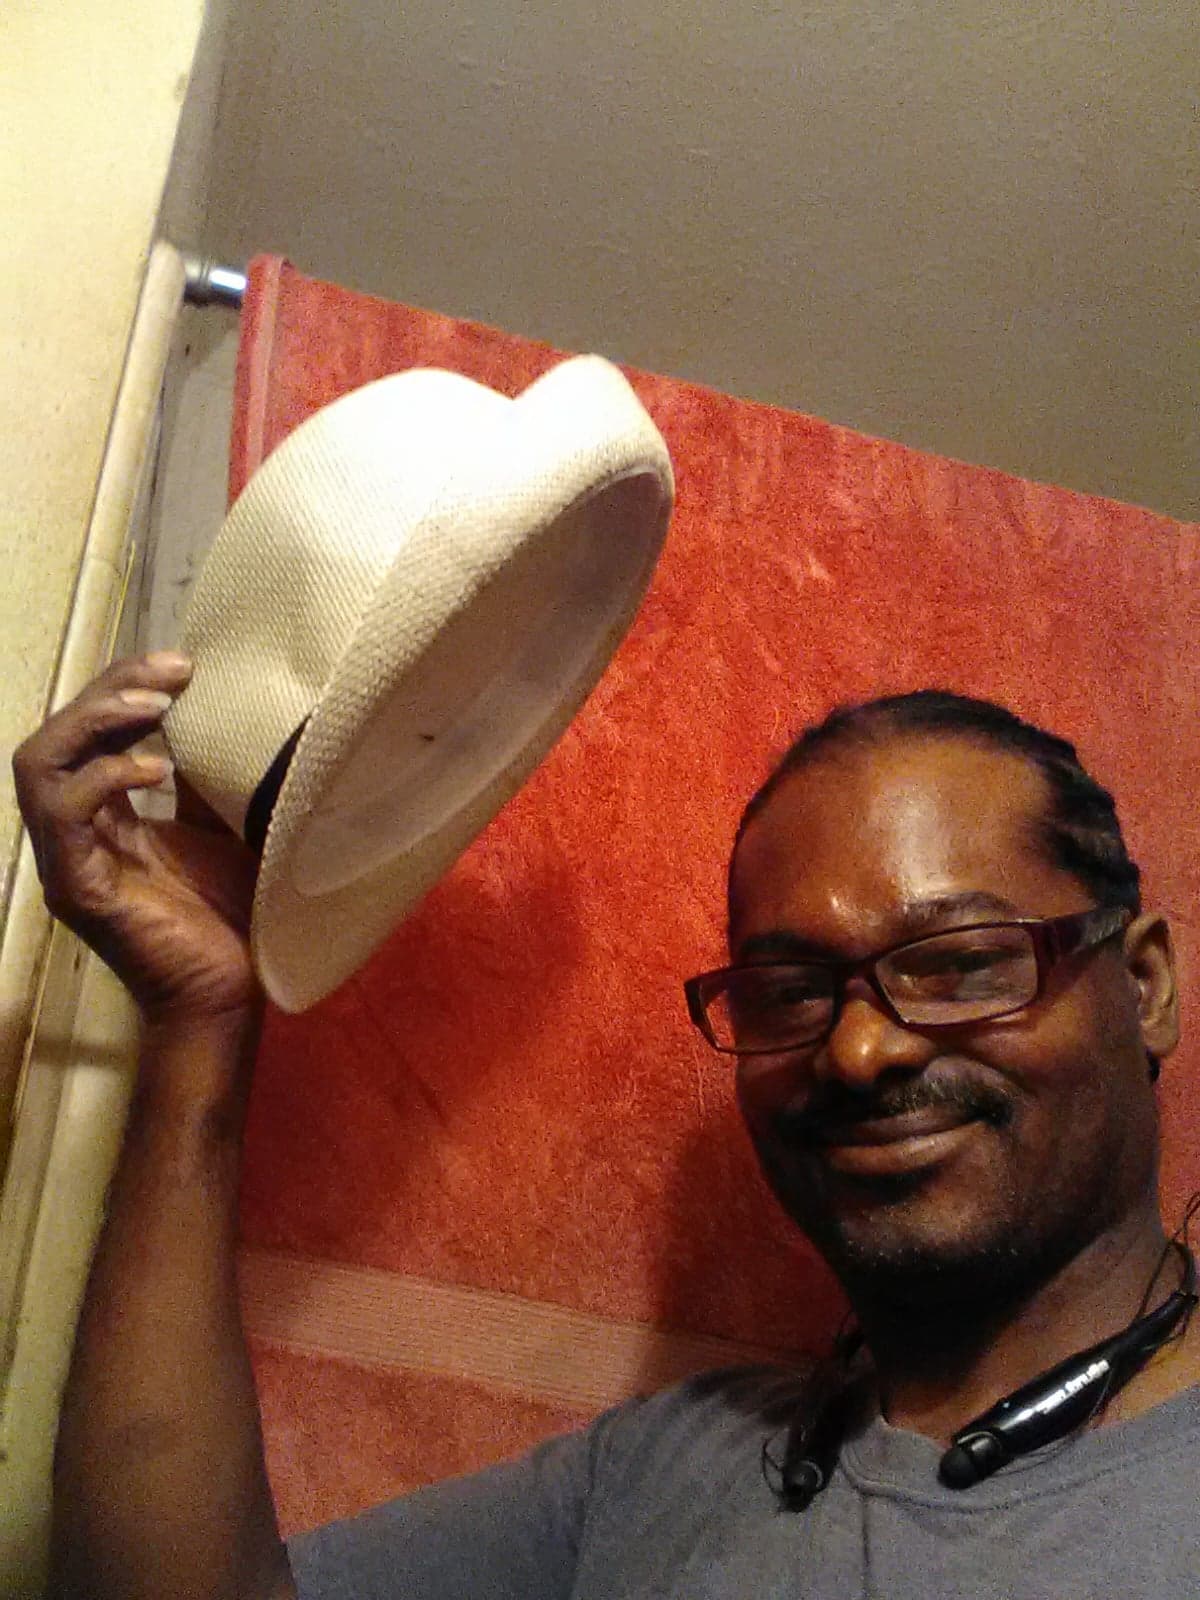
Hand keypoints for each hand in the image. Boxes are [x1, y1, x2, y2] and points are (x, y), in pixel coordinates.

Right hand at [12, 653, 260, 1023]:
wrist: (228, 994)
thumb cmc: (229, 914)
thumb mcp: (220, 825)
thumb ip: (206, 776)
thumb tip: (229, 713)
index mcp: (102, 813)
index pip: (87, 728)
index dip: (123, 683)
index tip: (184, 663)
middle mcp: (72, 831)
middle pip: (57, 733)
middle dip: (109, 688)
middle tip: (172, 671)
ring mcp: (66, 859)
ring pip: (39, 763)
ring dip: (95, 721)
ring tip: (155, 706)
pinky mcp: (75, 888)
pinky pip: (61, 815)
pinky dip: (104, 777)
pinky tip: (159, 768)